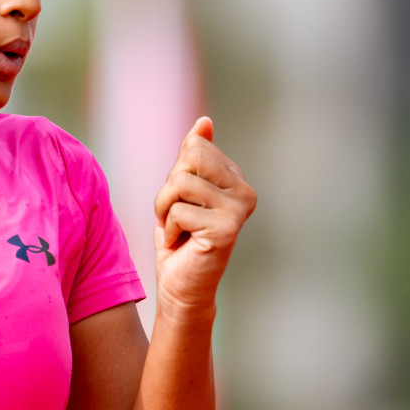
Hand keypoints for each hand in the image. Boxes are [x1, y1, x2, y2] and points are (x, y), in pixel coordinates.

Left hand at [152, 118, 256, 319]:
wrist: (180, 287)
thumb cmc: (178, 239)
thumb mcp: (181, 191)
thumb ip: (193, 157)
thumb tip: (204, 122)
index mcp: (236, 179)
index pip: (194, 148)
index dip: (175, 177)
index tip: (184, 205)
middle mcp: (245, 192)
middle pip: (190, 158)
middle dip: (169, 189)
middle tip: (176, 217)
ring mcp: (239, 210)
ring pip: (180, 183)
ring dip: (165, 210)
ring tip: (177, 231)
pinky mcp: (226, 229)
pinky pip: (178, 211)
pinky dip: (168, 230)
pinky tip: (182, 245)